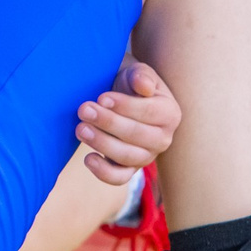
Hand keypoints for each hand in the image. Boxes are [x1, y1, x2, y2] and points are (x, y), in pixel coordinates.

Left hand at [76, 59, 178, 182]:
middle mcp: (163, 138)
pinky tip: (88, 158)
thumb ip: (141, 76)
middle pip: (137, 135)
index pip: (149, 112)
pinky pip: (119, 178)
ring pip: (127, 157)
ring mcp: (147, 156)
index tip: (102, 97)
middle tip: (84, 109)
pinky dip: (103, 172)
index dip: (125, 106)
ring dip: (102, 143)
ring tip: (81, 128)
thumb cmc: (129, 83)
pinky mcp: (129, 169)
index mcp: (170, 113)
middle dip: (108, 122)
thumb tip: (144, 86)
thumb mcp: (136, 72)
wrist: (119, 96)